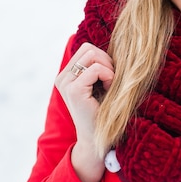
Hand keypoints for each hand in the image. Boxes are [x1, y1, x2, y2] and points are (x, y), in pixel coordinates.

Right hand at [54, 42, 113, 181]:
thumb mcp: (100, 83)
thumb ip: (99, 65)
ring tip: (109, 85)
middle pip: (89, 49)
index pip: (86, 49)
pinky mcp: (73, 90)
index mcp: (66, 75)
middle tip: (111, 81)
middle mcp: (62, 77)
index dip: (103, 58)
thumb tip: (118, 44)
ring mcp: (65, 83)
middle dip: (106, 61)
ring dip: (108, 68)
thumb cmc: (104, 109)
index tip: (109, 77)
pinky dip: (108, 76)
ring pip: (92, 55)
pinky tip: (109, 90)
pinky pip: (96, 69)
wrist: (98, 137)